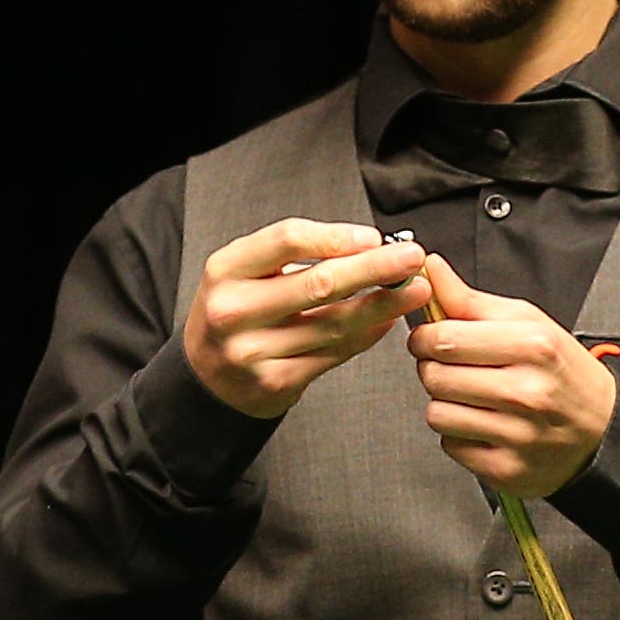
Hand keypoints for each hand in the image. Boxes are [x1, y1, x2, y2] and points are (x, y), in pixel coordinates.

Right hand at [184, 218, 429, 418]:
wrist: (206, 375)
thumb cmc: (237, 312)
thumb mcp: (246, 272)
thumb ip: (297, 256)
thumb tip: (368, 247)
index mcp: (226, 270)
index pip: (287, 240)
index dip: (336, 237)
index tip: (373, 237)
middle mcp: (234, 310)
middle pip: (318, 283)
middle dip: (375, 268)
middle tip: (412, 259)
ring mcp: (253, 351)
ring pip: (333, 324)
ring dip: (382, 306)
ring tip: (413, 291)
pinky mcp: (274, 382)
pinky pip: (333, 354)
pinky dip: (365, 336)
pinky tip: (385, 322)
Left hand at [409, 254, 616, 496]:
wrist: (602, 430)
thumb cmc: (561, 371)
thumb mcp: (528, 323)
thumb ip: (472, 300)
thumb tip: (432, 268)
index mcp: (533, 346)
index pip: (445, 339)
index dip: (426, 336)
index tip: (431, 337)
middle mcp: (527, 392)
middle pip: (435, 376)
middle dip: (434, 368)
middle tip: (454, 367)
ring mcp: (518, 435)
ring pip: (436, 413)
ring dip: (444, 403)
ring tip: (471, 396)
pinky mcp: (507, 469)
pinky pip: (451, 446)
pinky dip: (459, 434)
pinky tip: (484, 423)